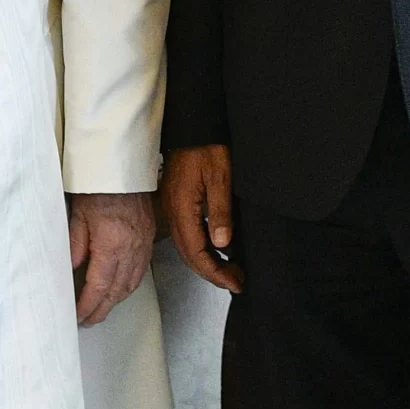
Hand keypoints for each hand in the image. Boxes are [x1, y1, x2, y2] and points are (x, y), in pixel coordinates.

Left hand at [66, 192, 155, 326]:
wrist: (122, 168)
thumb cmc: (98, 187)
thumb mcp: (77, 215)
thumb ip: (75, 245)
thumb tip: (72, 269)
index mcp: (111, 245)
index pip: (99, 287)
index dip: (88, 306)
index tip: (79, 317)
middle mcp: (131, 249)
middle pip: (117, 291)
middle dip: (102, 309)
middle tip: (88, 320)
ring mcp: (142, 244)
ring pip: (131, 283)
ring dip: (116, 300)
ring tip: (101, 308)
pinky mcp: (148, 238)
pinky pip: (140, 270)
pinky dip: (128, 285)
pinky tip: (119, 288)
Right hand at [160, 144, 241, 293]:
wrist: (193, 125)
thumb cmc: (206, 145)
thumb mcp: (221, 177)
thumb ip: (220, 212)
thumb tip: (221, 243)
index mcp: (182, 209)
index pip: (196, 252)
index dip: (215, 272)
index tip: (234, 283)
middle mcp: (173, 212)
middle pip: (189, 254)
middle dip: (213, 273)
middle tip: (236, 282)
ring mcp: (173, 208)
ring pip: (188, 246)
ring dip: (208, 262)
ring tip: (231, 271)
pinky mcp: (177, 203)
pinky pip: (188, 233)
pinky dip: (203, 248)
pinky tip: (219, 249)